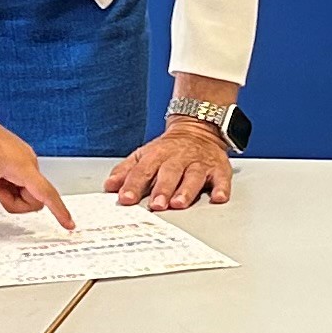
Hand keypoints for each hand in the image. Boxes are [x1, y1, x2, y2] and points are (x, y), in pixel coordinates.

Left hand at [0, 104, 72, 227]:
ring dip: (10, 194)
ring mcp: (21, 156)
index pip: (46, 194)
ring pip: (27, 190)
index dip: (59, 211)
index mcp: (22, 164)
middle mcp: (27, 159)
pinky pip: (20, 180)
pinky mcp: (15, 156)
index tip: (69, 224)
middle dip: (16, 203)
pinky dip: (7, 185)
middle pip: (35, 197)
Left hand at [106, 119, 234, 210]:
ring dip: (187, 190)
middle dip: (162, 189)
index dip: (133, 184)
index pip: (142, 170)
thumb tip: (109, 186)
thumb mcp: (144, 154)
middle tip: (156, 205)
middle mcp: (178, 158)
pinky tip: (218, 198)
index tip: (125, 198)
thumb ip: (127, 171)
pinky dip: (221, 188)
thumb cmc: (169, 149)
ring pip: (193, 176)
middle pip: (169, 173)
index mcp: (157, 155)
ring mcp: (199, 163)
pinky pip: (222, 178)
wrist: (199, 127)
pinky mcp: (219, 168)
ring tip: (179, 203)